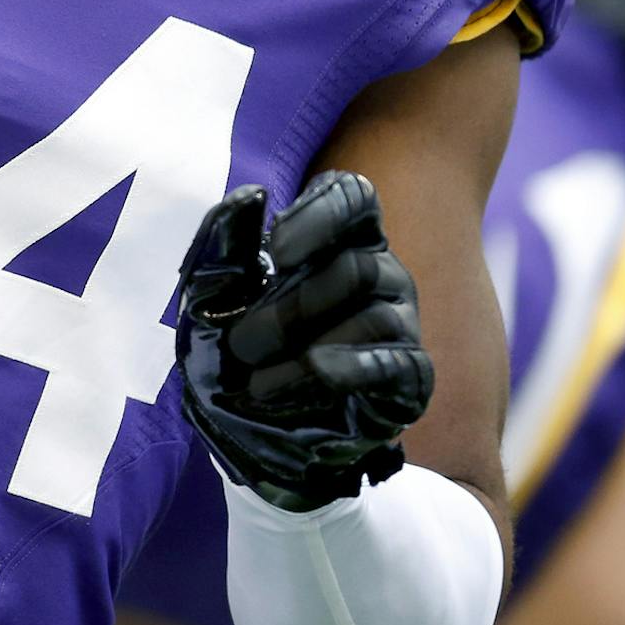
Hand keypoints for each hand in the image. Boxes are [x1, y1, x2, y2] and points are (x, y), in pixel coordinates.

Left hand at [176, 171, 432, 509]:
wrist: (255, 429)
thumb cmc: (240, 345)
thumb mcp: (214, 294)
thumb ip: (226, 243)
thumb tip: (251, 196)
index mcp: (339, 238)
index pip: (355, 198)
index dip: (323, 213)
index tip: (278, 248)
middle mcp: (380, 272)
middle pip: (357, 267)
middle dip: (290, 308)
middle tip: (240, 346)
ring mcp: (400, 324)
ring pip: (374, 317)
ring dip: (305, 350)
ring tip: (257, 385)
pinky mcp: (410, 378)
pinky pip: (400, 365)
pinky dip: (357, 367)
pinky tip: (321, 370)